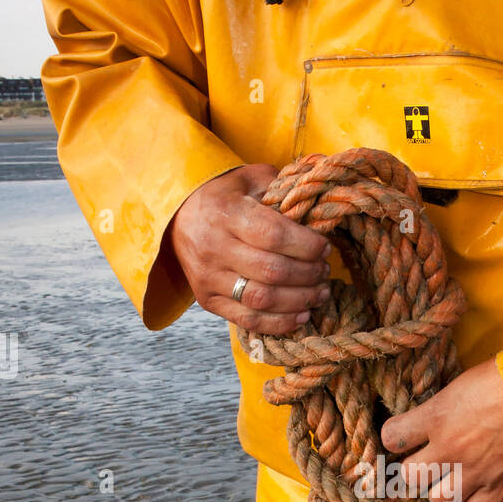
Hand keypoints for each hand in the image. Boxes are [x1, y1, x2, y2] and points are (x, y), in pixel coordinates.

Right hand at [166, 162, 331, 333]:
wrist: (177, 217)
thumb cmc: (224, 196)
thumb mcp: (249, 179)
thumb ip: (283, 184)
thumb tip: (322, 183)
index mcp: (225, 212)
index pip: (274, 235)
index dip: (306, 246)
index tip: (325, 247)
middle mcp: (213, 247)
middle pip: (272, 271)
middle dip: (308, 274)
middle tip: (324, 271)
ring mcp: (208, 277)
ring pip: (262, 299)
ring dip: (299, 300)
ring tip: (320, 293)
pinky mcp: (207, 300)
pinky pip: (248, 319)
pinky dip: (279, 323)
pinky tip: (301, 315)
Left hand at [381, 358, 502, 501]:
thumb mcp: (466, 382)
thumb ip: (444, 406)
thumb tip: (433, 417)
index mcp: (436, 416)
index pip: (391, 437)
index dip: (395, 438)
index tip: (403, 438)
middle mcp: (447, 449)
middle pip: (408, 476)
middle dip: (414, 471)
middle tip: (425, 464)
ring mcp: (472, 474)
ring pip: (435, 501)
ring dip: (439, 493)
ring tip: (449, 482)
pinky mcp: (498, 491)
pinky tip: (470, 500)